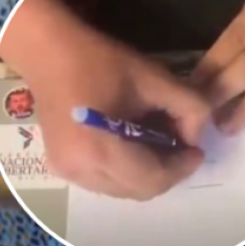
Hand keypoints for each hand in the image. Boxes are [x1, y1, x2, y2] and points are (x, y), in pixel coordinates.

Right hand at [26, 29, 210, 199]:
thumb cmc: (99, 62)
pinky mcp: (59, 168)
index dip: (182, 168)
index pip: (153, 179)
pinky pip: (102, 182)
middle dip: (165, 173)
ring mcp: (67, 173)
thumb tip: (194, 136)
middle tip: (180, 148)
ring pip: (120, 190)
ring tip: (154, 145)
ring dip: (144, 174)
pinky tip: (128, 145)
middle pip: (137, 191)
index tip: (196, 149)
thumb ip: (189, 108)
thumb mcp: (155, 78)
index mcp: (102, 150)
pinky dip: (123, 171)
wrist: (47, 54)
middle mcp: (81, 171)